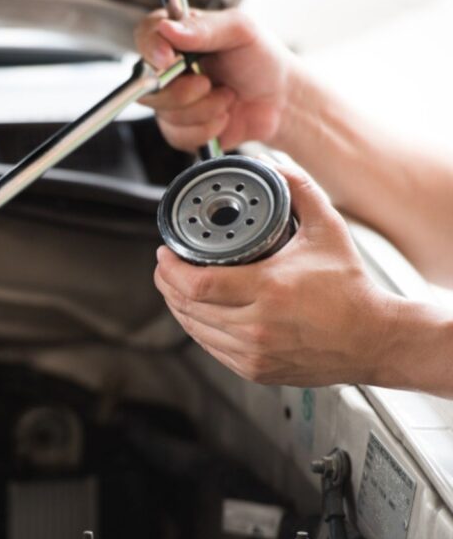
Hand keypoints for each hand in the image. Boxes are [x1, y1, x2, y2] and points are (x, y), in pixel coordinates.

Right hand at [133, 8, 299, 151]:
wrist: (280, 101)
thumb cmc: (262, 61)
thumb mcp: (241, 31)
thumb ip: (205, 28)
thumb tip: (168, 29)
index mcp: (178, 37)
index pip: (145, 37)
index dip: (152, 50)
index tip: (170, 60)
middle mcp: (168, 70)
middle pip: (148, 85)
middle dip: (183, 91)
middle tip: (209, 83)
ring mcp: (171, 101)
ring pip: (166, 114)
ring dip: (204, 110)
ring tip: (226, 98)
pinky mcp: (179, 129)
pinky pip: (177, 136)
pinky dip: (206, 129)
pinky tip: (223, 118)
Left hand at [153, 163, 400, 386]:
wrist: (374, 339)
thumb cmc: (351, 288)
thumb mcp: (328, 230)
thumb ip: (301, 192)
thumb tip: (276, 168)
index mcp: (270, 291)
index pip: (198, 284)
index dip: (170, 269)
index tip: (164, 252)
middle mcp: (258, 327)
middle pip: (188, 307)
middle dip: (167, 283)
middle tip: (164, 265)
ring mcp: (255, 353)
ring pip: (195, 329)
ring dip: (178, 306)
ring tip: (174, 286)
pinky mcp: (256, 370)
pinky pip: (211, 348)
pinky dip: (197, 328)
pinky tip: (195, 312)